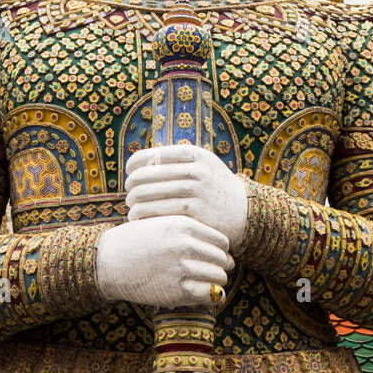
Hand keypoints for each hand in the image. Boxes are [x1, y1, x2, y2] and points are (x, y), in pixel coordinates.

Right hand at [95, 215, 233, 307]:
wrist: (107, 261)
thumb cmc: (134, 241)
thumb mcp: (161, 222)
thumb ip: (188, 228)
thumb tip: (218, 244)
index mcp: (184, 224)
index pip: (221, 240)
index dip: (222, 251)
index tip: (218, 257)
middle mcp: (185, 245)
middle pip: (222, 259)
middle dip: (222, 267)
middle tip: (218, 272)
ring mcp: (182, 268)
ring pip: (218, 277)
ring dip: (219, 282)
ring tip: (213, 284)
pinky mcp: (177, 291)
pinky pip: (209, 294)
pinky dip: (214, 296)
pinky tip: (213, 296)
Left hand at [124, 144, 247, 248]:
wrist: (244, 212)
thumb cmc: (214, 187)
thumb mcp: (203, 164)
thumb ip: (177, 160)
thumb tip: (139, 162)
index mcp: (194, 154)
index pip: (152, 155)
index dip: (134, 164)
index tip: (129, 172)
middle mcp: (196, 170)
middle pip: (146, 176)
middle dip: (132, 186)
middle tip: (128, 194)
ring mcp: (196, 191)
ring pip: (149, 196)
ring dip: (134, 204)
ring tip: (131, 208)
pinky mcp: (195, 213)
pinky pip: (159, 213)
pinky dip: (143, 216)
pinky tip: (138, 219)